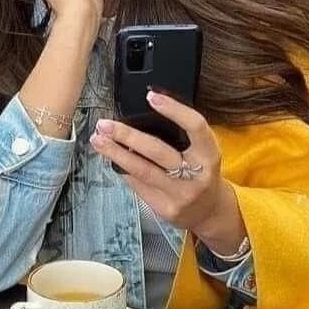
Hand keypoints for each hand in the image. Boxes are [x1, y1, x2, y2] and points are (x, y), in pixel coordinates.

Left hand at [89, 91, 245, 254]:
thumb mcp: (202, 151)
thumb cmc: (202, 173)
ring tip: (98, 140)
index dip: (174, 110)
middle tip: (106, 124)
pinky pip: (138, 185)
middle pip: (158, 151)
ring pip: (142, 170)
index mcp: (209, 155)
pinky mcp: (165, 208)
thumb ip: (182, 135)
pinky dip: (123, 169)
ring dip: (116, 153)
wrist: (210, 211)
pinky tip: (112, 159)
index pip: (195, 127)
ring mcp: (180, 194)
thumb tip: (144, 112)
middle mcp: (196, 176)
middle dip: (127, 135)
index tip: (152, 96)